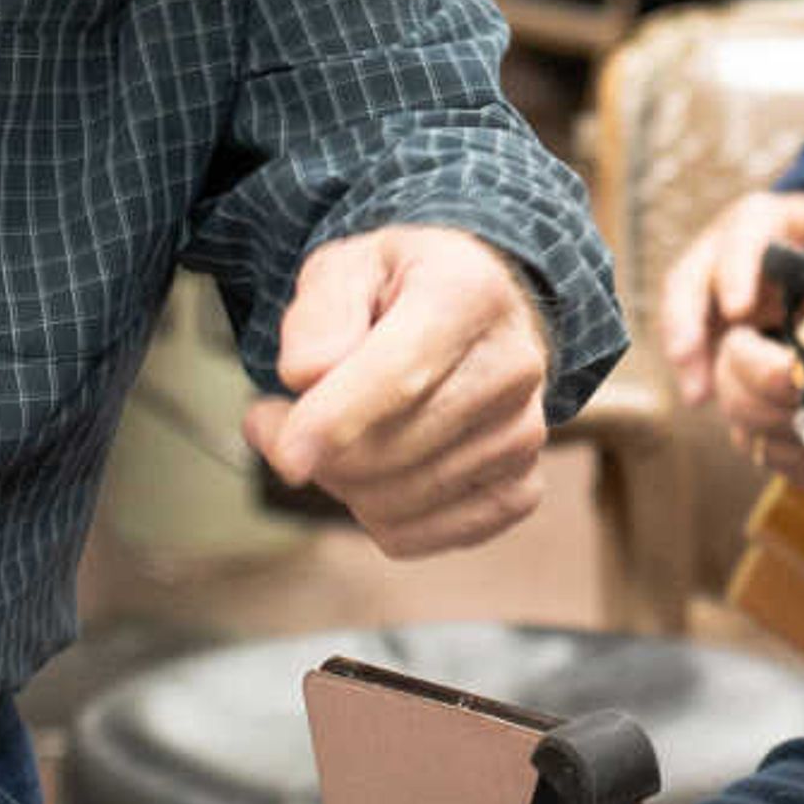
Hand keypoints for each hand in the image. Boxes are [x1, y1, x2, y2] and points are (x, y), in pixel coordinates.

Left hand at [241, 227, 554, 557]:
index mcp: (471, 294)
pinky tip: (371, 469)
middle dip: (312, 449)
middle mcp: (513, 366)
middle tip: (279, 417)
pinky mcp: (519, 490)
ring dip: (337, 481)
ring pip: (393, 502)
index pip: (400, 376)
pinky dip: (372, 515)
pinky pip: (414, 536)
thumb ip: (320, 313)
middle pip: (388, 450)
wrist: (479, 318)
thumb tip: (309, 377)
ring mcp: (524, 435)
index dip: (335, 422)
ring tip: (331, 434)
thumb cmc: (402, 291)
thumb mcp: (346, 267)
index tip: (287, 457)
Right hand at [656, 189, 803, 406]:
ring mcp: (702, 277)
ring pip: (679, 308)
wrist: (796, 245)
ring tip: (696, 394)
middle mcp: (719, 244)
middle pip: (691, 274)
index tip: (738, 310)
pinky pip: (683, 335)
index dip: (736, 272)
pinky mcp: (695, 309)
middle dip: (686, 317)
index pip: (741, 236)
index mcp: (758, 219)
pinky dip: (692, 366)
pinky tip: (701, 396)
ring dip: (685, 351)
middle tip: (687, 355)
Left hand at [716, 294, 803, 529]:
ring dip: (742, 408)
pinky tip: (779, 414)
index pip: (762, 372)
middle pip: (746, 409)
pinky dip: (765, 437)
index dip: (739, 351)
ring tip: (753, 379)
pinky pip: (777, 464)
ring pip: (754, 440)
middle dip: (731, 377)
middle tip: (738, 352)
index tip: (744, 329)